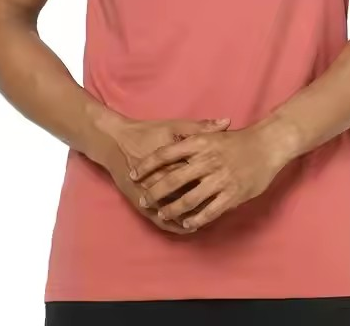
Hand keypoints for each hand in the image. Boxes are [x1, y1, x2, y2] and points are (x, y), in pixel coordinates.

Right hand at [90, 112, 230, 234]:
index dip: (217, 182)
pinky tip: (187, 228)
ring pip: (174, 213)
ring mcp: (148, 195)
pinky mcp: (139, 203)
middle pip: (188, 197)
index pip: (199, 176)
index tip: (235, 184)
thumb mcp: (174, 126)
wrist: (114, 142)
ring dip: (191, 218)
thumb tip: (227, 123)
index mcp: (172, 161)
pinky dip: (174, 226)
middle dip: (207, 202)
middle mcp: (160, 181)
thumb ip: (201, 127)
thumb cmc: (147, 132)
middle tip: (226, 205)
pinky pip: (159, 221)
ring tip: (209, 220)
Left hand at [130, 122, 291, 231]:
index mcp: (200, 143)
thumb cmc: (239, 140)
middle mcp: (207, 160)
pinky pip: (210, 211)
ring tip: (161, 214)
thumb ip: (193, 137)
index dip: (147, 164)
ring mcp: (220, 179)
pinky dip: (196, 219)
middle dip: (154, 191)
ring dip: (172, 209)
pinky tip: (187, 224)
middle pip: (172, 179)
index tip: (134, 173)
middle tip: (143, 199)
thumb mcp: (213, 134)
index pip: (165, 153)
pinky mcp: (232, 194)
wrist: (269, 144)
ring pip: (188, 199)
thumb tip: (171, 144)